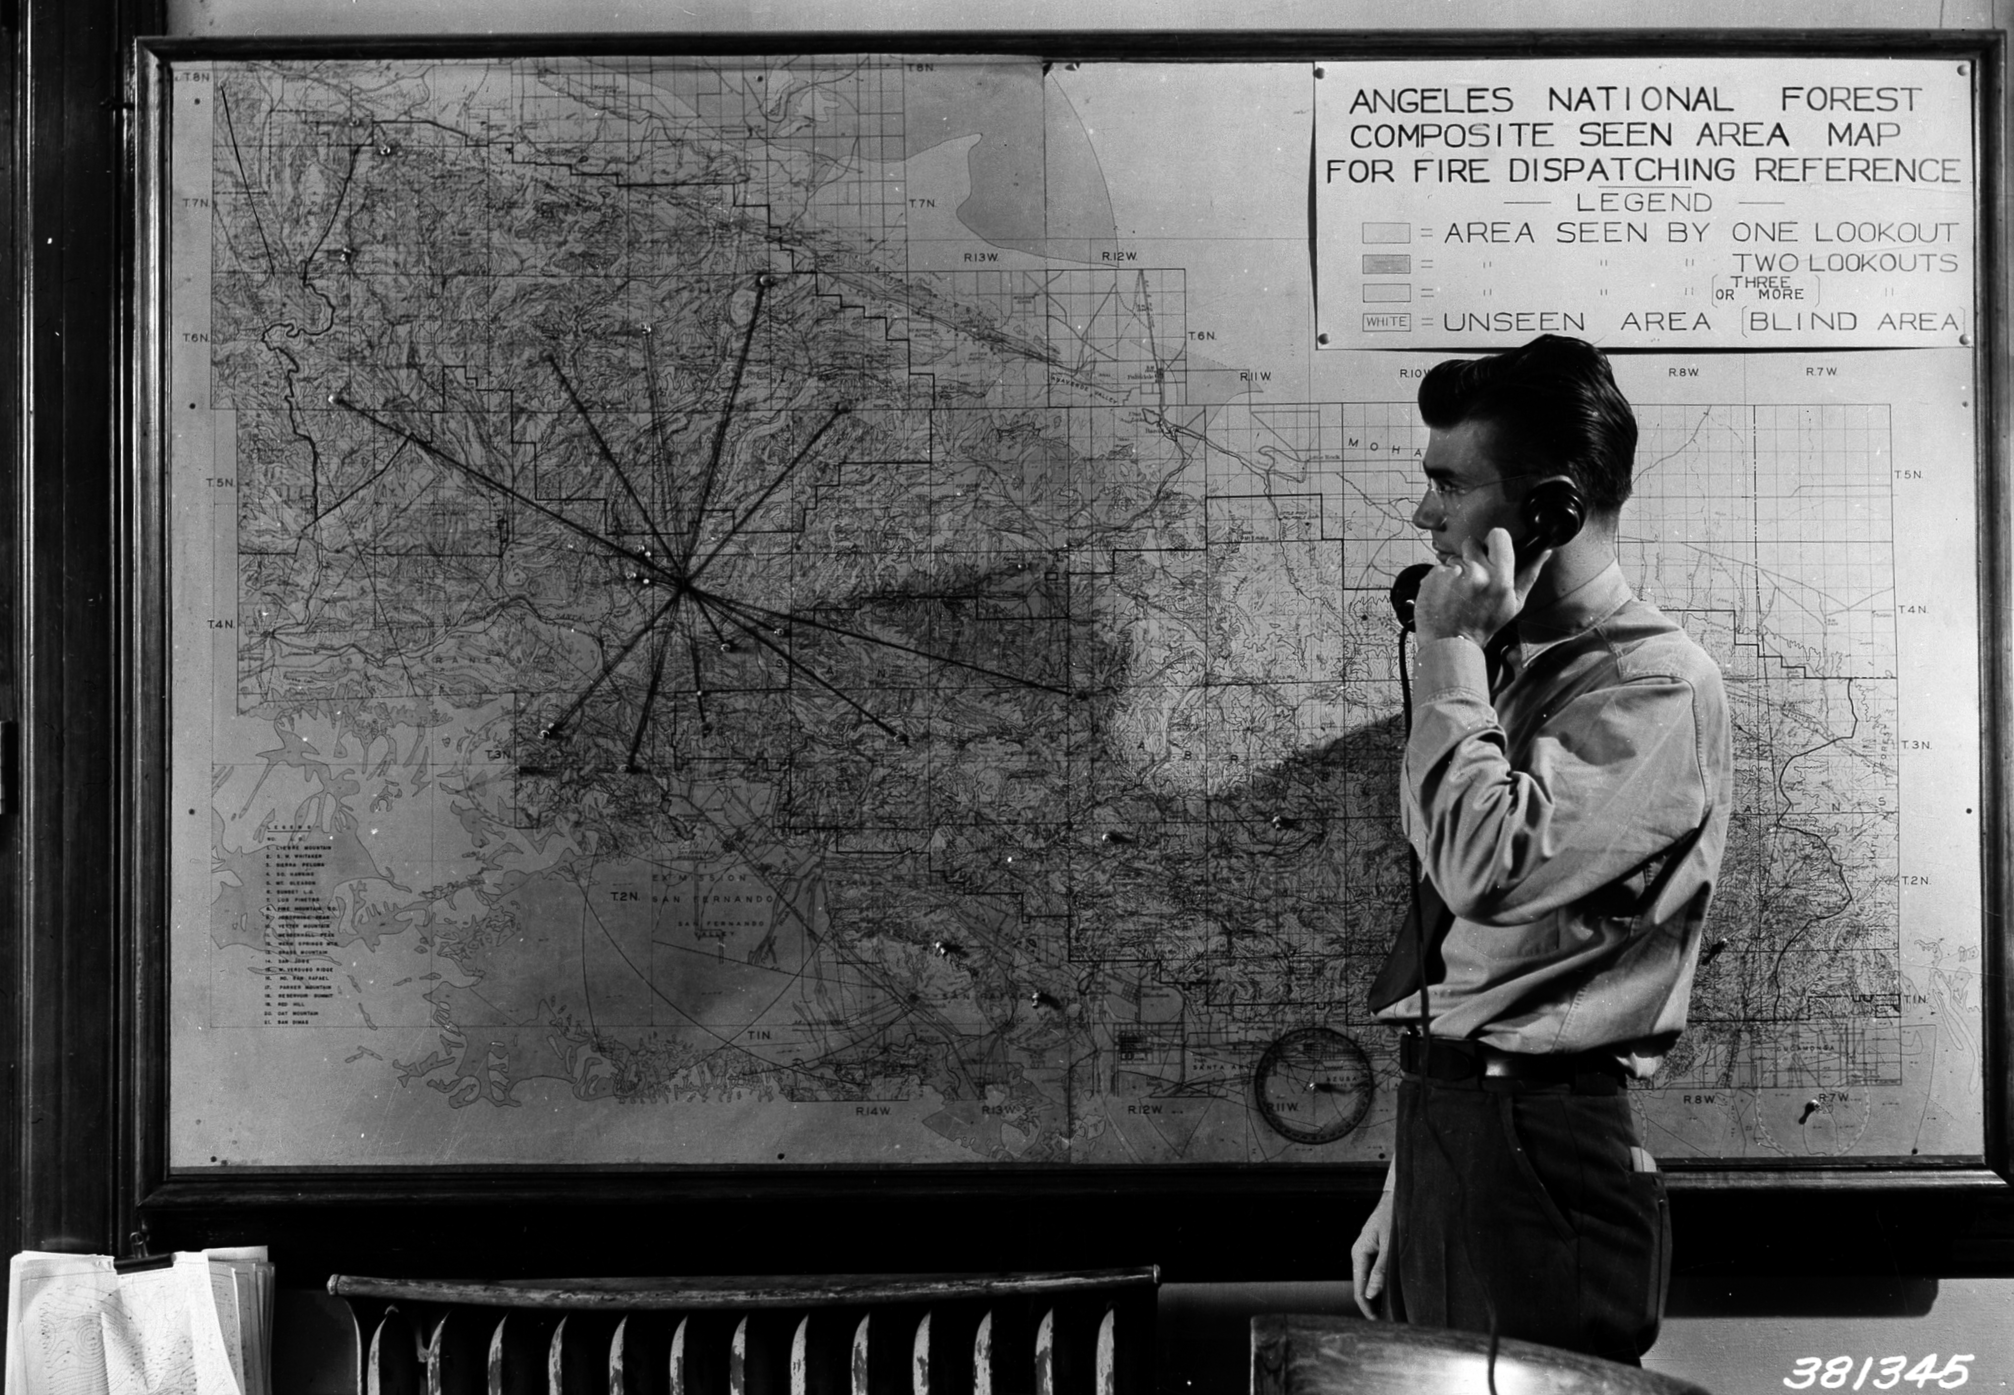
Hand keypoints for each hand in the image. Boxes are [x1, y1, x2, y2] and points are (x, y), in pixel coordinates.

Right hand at [1351, 1189, 1394, 1318]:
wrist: (1398, 1196)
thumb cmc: (1394, 1217)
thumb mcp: (1389, 1245)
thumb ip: (1381, 1270)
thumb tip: (1371, 1295)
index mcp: (1359, 1253)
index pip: (1359, 1289)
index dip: (1367, 1309)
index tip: (1380, 1324)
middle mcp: (1360, 1254)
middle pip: (1363, 1287)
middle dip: (1373, 1306)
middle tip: (1390, 1323)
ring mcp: (1367, 1252)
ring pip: (1369, 1281)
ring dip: (1378, 1297)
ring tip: (1393, 1312)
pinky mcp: (1375, 1250)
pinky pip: (1375, 1273)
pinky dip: (1382, 1285)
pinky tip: (1393, 1293)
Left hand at [1414, 527, 1552, 646]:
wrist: (1452, 643)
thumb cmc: (1484, 625)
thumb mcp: (1514, 604)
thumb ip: (1529, 575)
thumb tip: (1544, 552)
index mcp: (1501, 579)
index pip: (1498, 535)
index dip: (1493, 540)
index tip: (1490, 550)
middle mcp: (1478, 573)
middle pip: (1472, 543)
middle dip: (1470, 555)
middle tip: (1471, 579)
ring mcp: (1454, 574)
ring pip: (1454, 557)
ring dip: (1455, 570)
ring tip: (1457, 592)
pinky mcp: (1434, 577)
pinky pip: (1438, 568)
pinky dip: (1440, 579)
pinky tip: (1444, 596)